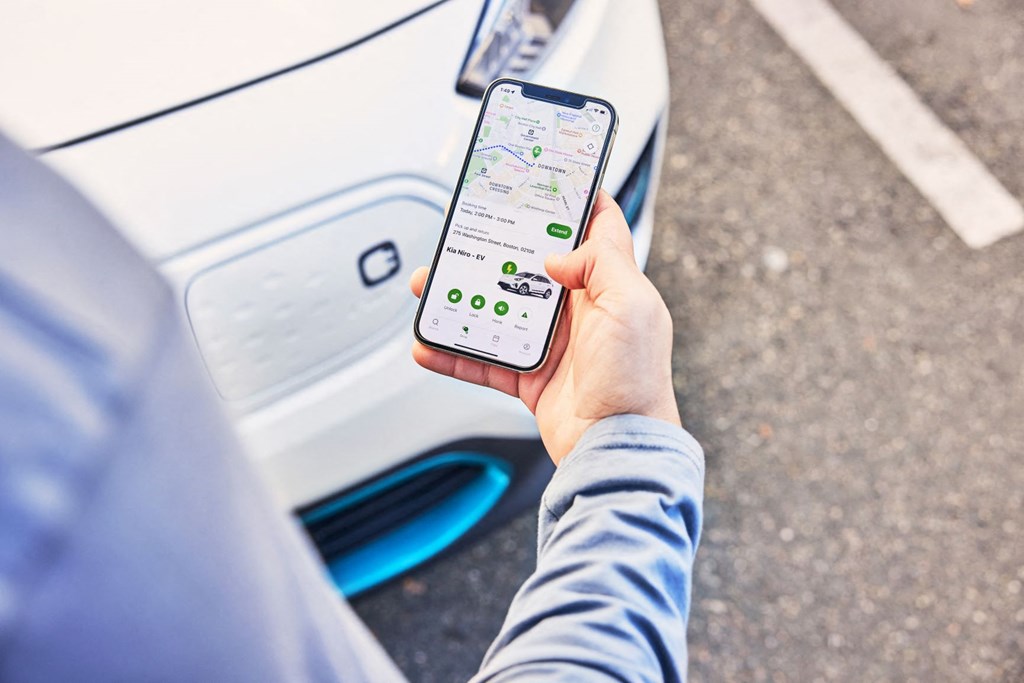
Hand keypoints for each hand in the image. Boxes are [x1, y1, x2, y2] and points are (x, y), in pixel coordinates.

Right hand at [410, 190, 679, 464]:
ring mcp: (553, 344)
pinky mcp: (530, 376)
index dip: (569, 201)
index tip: (539, 180)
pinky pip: (484, 358)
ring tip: (431, 284)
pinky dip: (455, 352)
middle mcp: (581, 310)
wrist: (615, 448)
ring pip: (498, 308)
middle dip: (495, 247)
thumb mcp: (631, 306)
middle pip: (529, 266)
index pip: (592, 228)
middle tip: (465, 229)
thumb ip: (600, 263)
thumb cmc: (636, 380)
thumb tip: (557, 255)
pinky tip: (430, 343)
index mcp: (609, 285)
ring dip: (462, 297)